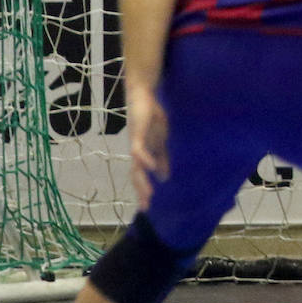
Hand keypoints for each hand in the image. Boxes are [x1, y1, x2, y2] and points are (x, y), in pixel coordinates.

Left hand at [127, 84, 169, 210]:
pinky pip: (140, 151)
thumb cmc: (152, 115)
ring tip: (149, 195)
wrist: (143, 95)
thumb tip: (164, 175)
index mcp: (144, 153)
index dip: (144, 190)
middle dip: (141, 191)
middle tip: (146, 207)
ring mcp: (137, 144)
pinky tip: (152, 169)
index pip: (142, 176)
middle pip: (137, 176)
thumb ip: (162, 156)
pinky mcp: (138, 134)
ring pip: (137, 168)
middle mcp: (137, 151)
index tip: (148, 206)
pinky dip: (145, 160)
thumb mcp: (161, 138)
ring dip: (142, 182)